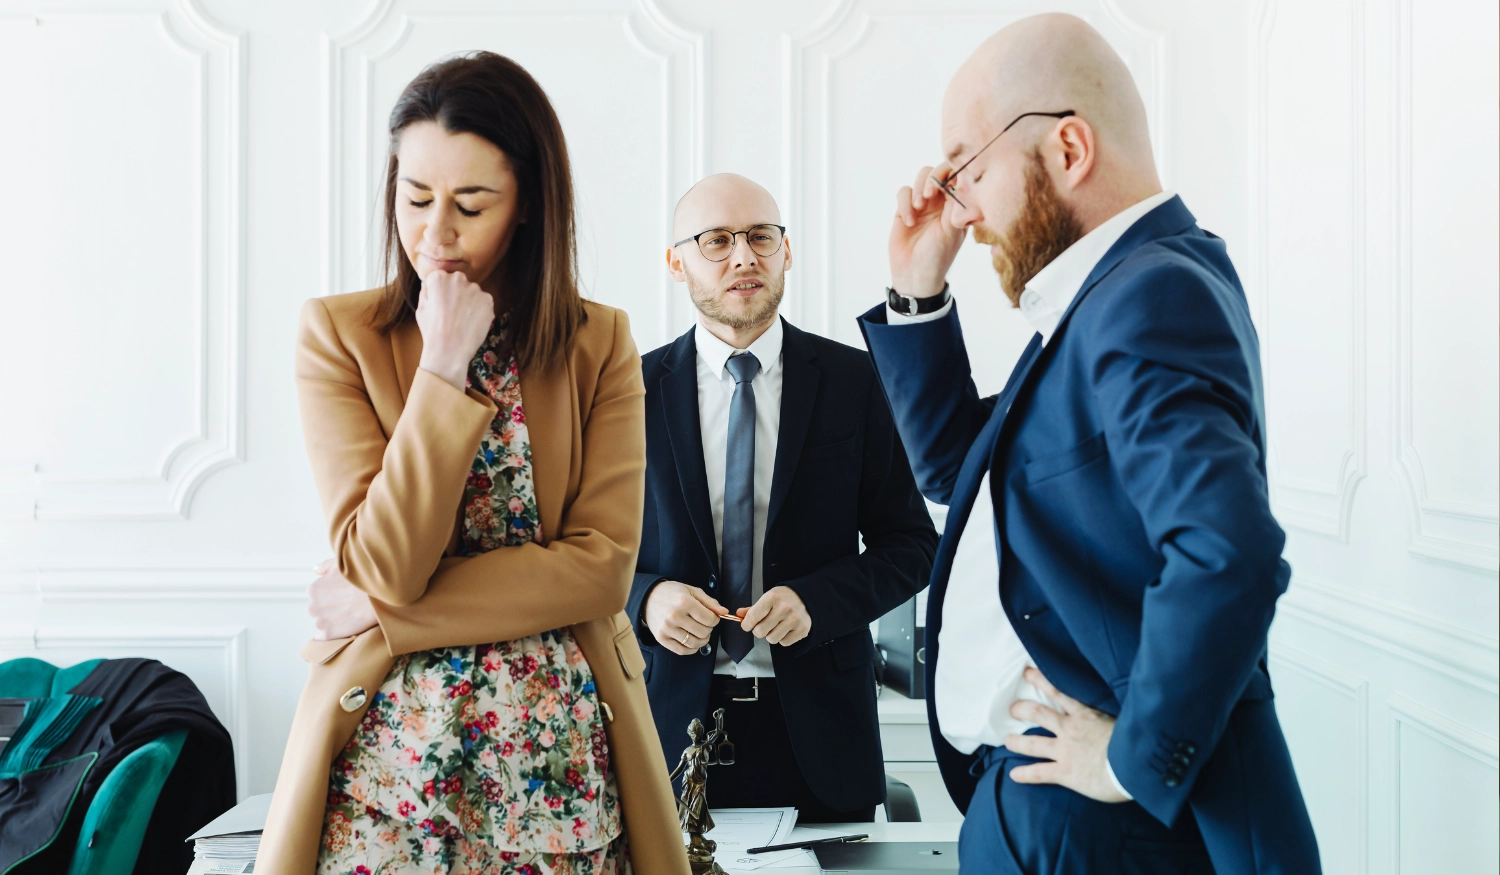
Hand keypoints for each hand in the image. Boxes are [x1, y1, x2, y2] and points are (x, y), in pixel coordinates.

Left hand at [307, 558, 379, 640]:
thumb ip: (325, 566)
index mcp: (313, 589)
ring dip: (331, 620)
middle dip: (328, 607)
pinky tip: (343, 625)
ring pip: (321, 622)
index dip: (330, 593)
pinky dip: (331, 633)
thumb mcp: (342, 564)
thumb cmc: (362, 578)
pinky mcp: (329, 634)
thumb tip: (315, 570)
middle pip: (317, 609)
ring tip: (348, 614)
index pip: (316, 595)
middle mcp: (313, 606)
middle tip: (347, 603)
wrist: (380, 597)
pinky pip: (323, 636)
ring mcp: (321, 622)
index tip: (343, 593)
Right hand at [415, 270, 493, 391]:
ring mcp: (475, 289)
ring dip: (469, 301)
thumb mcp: (421, 308)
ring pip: (472, 292)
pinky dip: (480, 310)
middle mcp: (458, 278)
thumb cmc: (432, 331)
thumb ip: (426, 291)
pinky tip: (472, 322)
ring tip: (463, 319)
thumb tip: (430, 284)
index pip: (441, 277)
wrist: (450, 350)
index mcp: (438, 277)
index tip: (440, 304)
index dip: (440, 291)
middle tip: (453, 312)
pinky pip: (484, 302)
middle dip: (456, 293)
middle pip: (458, 281)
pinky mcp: (488, 300)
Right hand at [644, 581, 723, 655]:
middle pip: (703, 632)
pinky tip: (693, 641)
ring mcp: (667, 629)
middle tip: (705, 624)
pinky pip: (681, 650)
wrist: (648, 597)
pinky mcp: (661, 638)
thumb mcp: (692, 591)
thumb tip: (724, 612)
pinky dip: (691, 649)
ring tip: (700, 633)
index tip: (712, 617)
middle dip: (709, 629)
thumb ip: (709, 602)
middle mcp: (675, 616)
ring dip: (702, 640)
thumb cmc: (672, 593)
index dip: (715, 620)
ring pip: (694, 643)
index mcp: (684, 602)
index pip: (709, 619)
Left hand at [741, 586, 810, 645]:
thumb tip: (738, 615)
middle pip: (760, 632)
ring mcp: (794, 619)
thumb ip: (753, 609)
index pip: (752, 617)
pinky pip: (784, 643)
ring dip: (771, 635)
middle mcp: (784, 608)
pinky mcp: (802, 629)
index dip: (746, 624)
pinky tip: (786, 629)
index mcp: (772, 597)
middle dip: (759, 630)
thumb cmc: (783, 598)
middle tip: (764, 625)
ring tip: (776, 626)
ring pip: (771, 639)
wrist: (807, 597)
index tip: (747, 625)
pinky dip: (783, 638)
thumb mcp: (768, 598)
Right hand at [889, 164, 967, 297]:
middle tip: (931, 194)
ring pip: (920, 177)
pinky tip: (909, 221)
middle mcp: (941, 201)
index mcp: (957, 204)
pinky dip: (905, 204)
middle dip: (933, 178)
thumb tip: (963, 180)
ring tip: (919, 207)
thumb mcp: (953, 231)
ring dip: (919, 188)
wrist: (915, 274)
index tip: (947, 185)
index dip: (952, 173)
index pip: (958, 176)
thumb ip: (957, 205)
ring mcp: (922, 204)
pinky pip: (903, 192)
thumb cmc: (939, 256)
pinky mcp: (904, 209)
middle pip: (938, 170)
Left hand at [1003, 667, 1129, 802]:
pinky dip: (1025, 774)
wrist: (1135, 766)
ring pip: (1033, 743)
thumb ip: (1110, 713)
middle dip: (1023, 709)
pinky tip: (1014, 775)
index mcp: (1085, 714)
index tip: (1027, 673)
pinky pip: (1039, 772)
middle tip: (1012, 708)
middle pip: (1039, 713)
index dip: (1041, 681)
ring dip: (1017, 741)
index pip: (1058, 692)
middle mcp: (1070, 729)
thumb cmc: (1134, 742)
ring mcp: (1065, 751)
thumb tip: (1117, 704)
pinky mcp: (1065, 772)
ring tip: (1006, 741)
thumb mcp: (1123, 719)